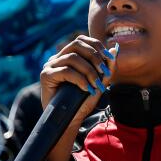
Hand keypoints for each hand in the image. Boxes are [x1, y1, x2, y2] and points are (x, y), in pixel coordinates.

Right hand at [40, 36, 115, 160]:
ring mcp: (50, 66)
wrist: (69, 119)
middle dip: (94, 56)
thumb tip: (114, 49)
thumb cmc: (82, 101)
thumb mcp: (99, 83)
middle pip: (76, 43)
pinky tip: (86, 89)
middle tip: (105, 72)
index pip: (82, 40)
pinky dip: (80, 79)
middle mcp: (58, 58)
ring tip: (96, 85)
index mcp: (69, 56)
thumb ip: (107, 67)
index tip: (110, 59)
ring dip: (89, 71)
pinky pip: (65, 71)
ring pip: (72, 57)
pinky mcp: (46, 75)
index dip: (97, 46)